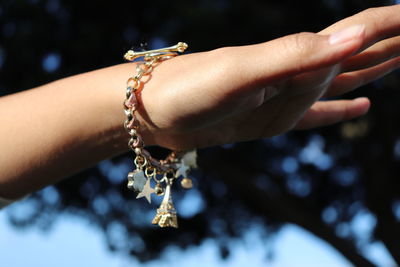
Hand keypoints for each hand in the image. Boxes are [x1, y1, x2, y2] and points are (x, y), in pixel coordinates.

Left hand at [136, 5, 399, 149]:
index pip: (355, 34)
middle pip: (356, 54)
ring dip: (374, 69)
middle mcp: (293, 73)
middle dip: (392, 44)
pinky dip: (339, 110)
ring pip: (342, 80)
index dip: (391, 25)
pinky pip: (315, 114)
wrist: (150, 111)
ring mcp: (283, 98)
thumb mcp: (240, 71)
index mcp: (292, 57)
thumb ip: (294, 55)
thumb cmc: (187, 89)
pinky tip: (361, 107)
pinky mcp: (271, 120)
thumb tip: (356, 32)